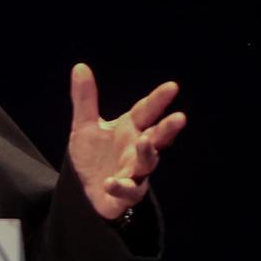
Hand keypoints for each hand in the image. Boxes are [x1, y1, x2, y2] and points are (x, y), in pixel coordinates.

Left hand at [68, 63, 186, 219]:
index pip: (145, 111)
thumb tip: (80, 66)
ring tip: (144, 141)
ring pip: (147, 164)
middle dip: (167, 129)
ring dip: (147, 154)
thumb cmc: (94, 154)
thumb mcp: (85, 125)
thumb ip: (85, 99)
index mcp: (130, 129)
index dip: (158, 100)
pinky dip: (119, 187)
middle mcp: (136, 149)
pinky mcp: (124, 194)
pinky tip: (110, 182)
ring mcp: (133, 172)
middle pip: (156, 138)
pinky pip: (126, 191)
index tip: (172, 86)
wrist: (86, 188)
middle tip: (180, 118)